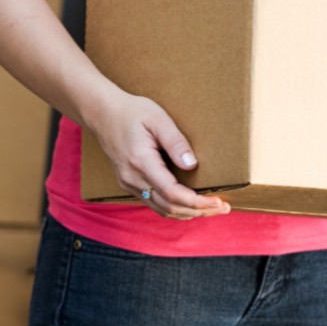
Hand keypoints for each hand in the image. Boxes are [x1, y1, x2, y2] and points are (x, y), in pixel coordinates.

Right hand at [88, 92, 229, 220]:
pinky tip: (190, 205)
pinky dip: (175, 208)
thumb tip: (192, 164)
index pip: (172, 193)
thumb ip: (175, 142)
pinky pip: (154, 204)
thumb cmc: (131, 112)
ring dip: (188, 213)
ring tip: (212, 209)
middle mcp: (132, 178)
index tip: (218, 201)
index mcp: (140, 162)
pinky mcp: (130, 184)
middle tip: (224, 208)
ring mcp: (129, 183)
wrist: (102, 113)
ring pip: (162, 209)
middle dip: (199, 211)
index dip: (197, 202)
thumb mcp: (157, 118)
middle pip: (169, 207)